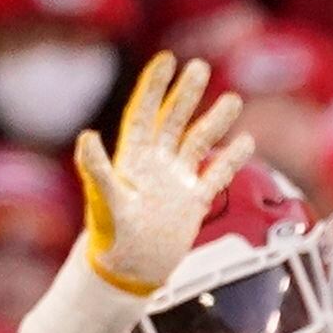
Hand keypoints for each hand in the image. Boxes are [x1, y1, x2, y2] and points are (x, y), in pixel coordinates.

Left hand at [72, 51, 255, 293]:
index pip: (145, 114)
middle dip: (185, 94)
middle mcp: (155, 165)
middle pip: (173, 121)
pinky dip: (231, 159)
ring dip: (214, 121)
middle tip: (198, 66)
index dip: (155, 86)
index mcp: (133, 159)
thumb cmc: (112, 239)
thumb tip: (86, 135)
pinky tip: (246, 142)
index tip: (166, 59)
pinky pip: (216, 175)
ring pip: (198, 143)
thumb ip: (97, 169)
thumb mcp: (105, 203)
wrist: (129, 272)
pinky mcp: (193, 202)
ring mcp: (176, 182)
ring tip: (232, 98)